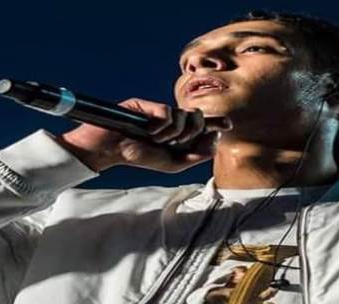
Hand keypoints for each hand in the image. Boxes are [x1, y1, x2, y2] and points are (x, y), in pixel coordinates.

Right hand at [57, 97, 232, 172]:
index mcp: (176, 134)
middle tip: (176, 141)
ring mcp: (159, 111)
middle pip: (197, 119)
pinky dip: (162, 127)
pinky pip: (168, 113)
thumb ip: (194, 156)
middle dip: (193, 132)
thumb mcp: (171, 163)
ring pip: (184, 116)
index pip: (200, 127)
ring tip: (157, 139)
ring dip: (174, 134)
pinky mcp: (148, 104)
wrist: (110, 150)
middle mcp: (170, 121)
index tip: (228, 124)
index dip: (214, 124)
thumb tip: (214, 142)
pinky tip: (150, 132)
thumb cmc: (139, 156)